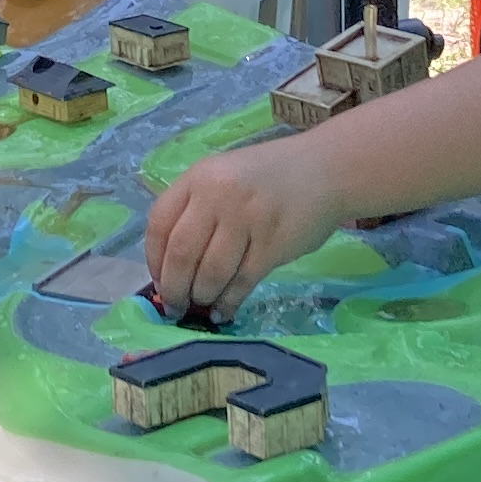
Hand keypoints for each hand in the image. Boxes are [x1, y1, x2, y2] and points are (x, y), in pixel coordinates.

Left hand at [140, 144, 342, 325]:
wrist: (327, 169)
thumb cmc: (270, 175)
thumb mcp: (224, 175)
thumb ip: (197, 209)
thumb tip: (171, 266)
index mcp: (199, 176)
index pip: (159, 224)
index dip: (154, 260)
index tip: (158, 281)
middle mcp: (219, 195)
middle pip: (181, 254)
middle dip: (173, 288)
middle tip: (174, 306)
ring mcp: (247, 219)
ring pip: (211, 273)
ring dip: (201, 296)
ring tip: (202, 304)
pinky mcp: (273, 244)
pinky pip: (242, 282)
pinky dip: (229, 302)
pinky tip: (224, 311)